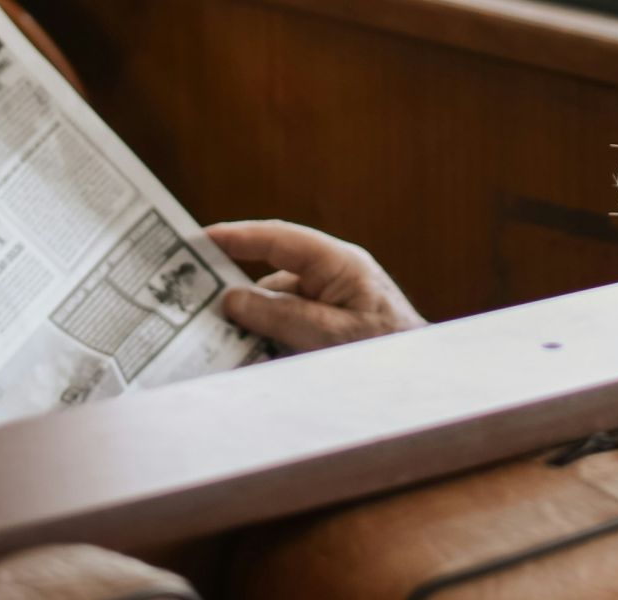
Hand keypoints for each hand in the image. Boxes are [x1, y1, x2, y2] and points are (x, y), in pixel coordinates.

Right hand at [206, 220, 426, 352]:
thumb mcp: (331, 335)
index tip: (199, 238)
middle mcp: (333, 276)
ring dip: (252, 326)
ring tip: (218, 345)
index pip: (280, 238)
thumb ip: (280, 315)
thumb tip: (232, 299)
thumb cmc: (388, 352)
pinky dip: (269, 343)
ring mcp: (331, 302)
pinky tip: (251, 362)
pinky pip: (289, 327)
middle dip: (237, 291)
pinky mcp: (330, 327)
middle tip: (194, 301)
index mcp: (339, 263)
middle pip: (272, 274)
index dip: (238, 236)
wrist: (423, 381)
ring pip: (276, 306)